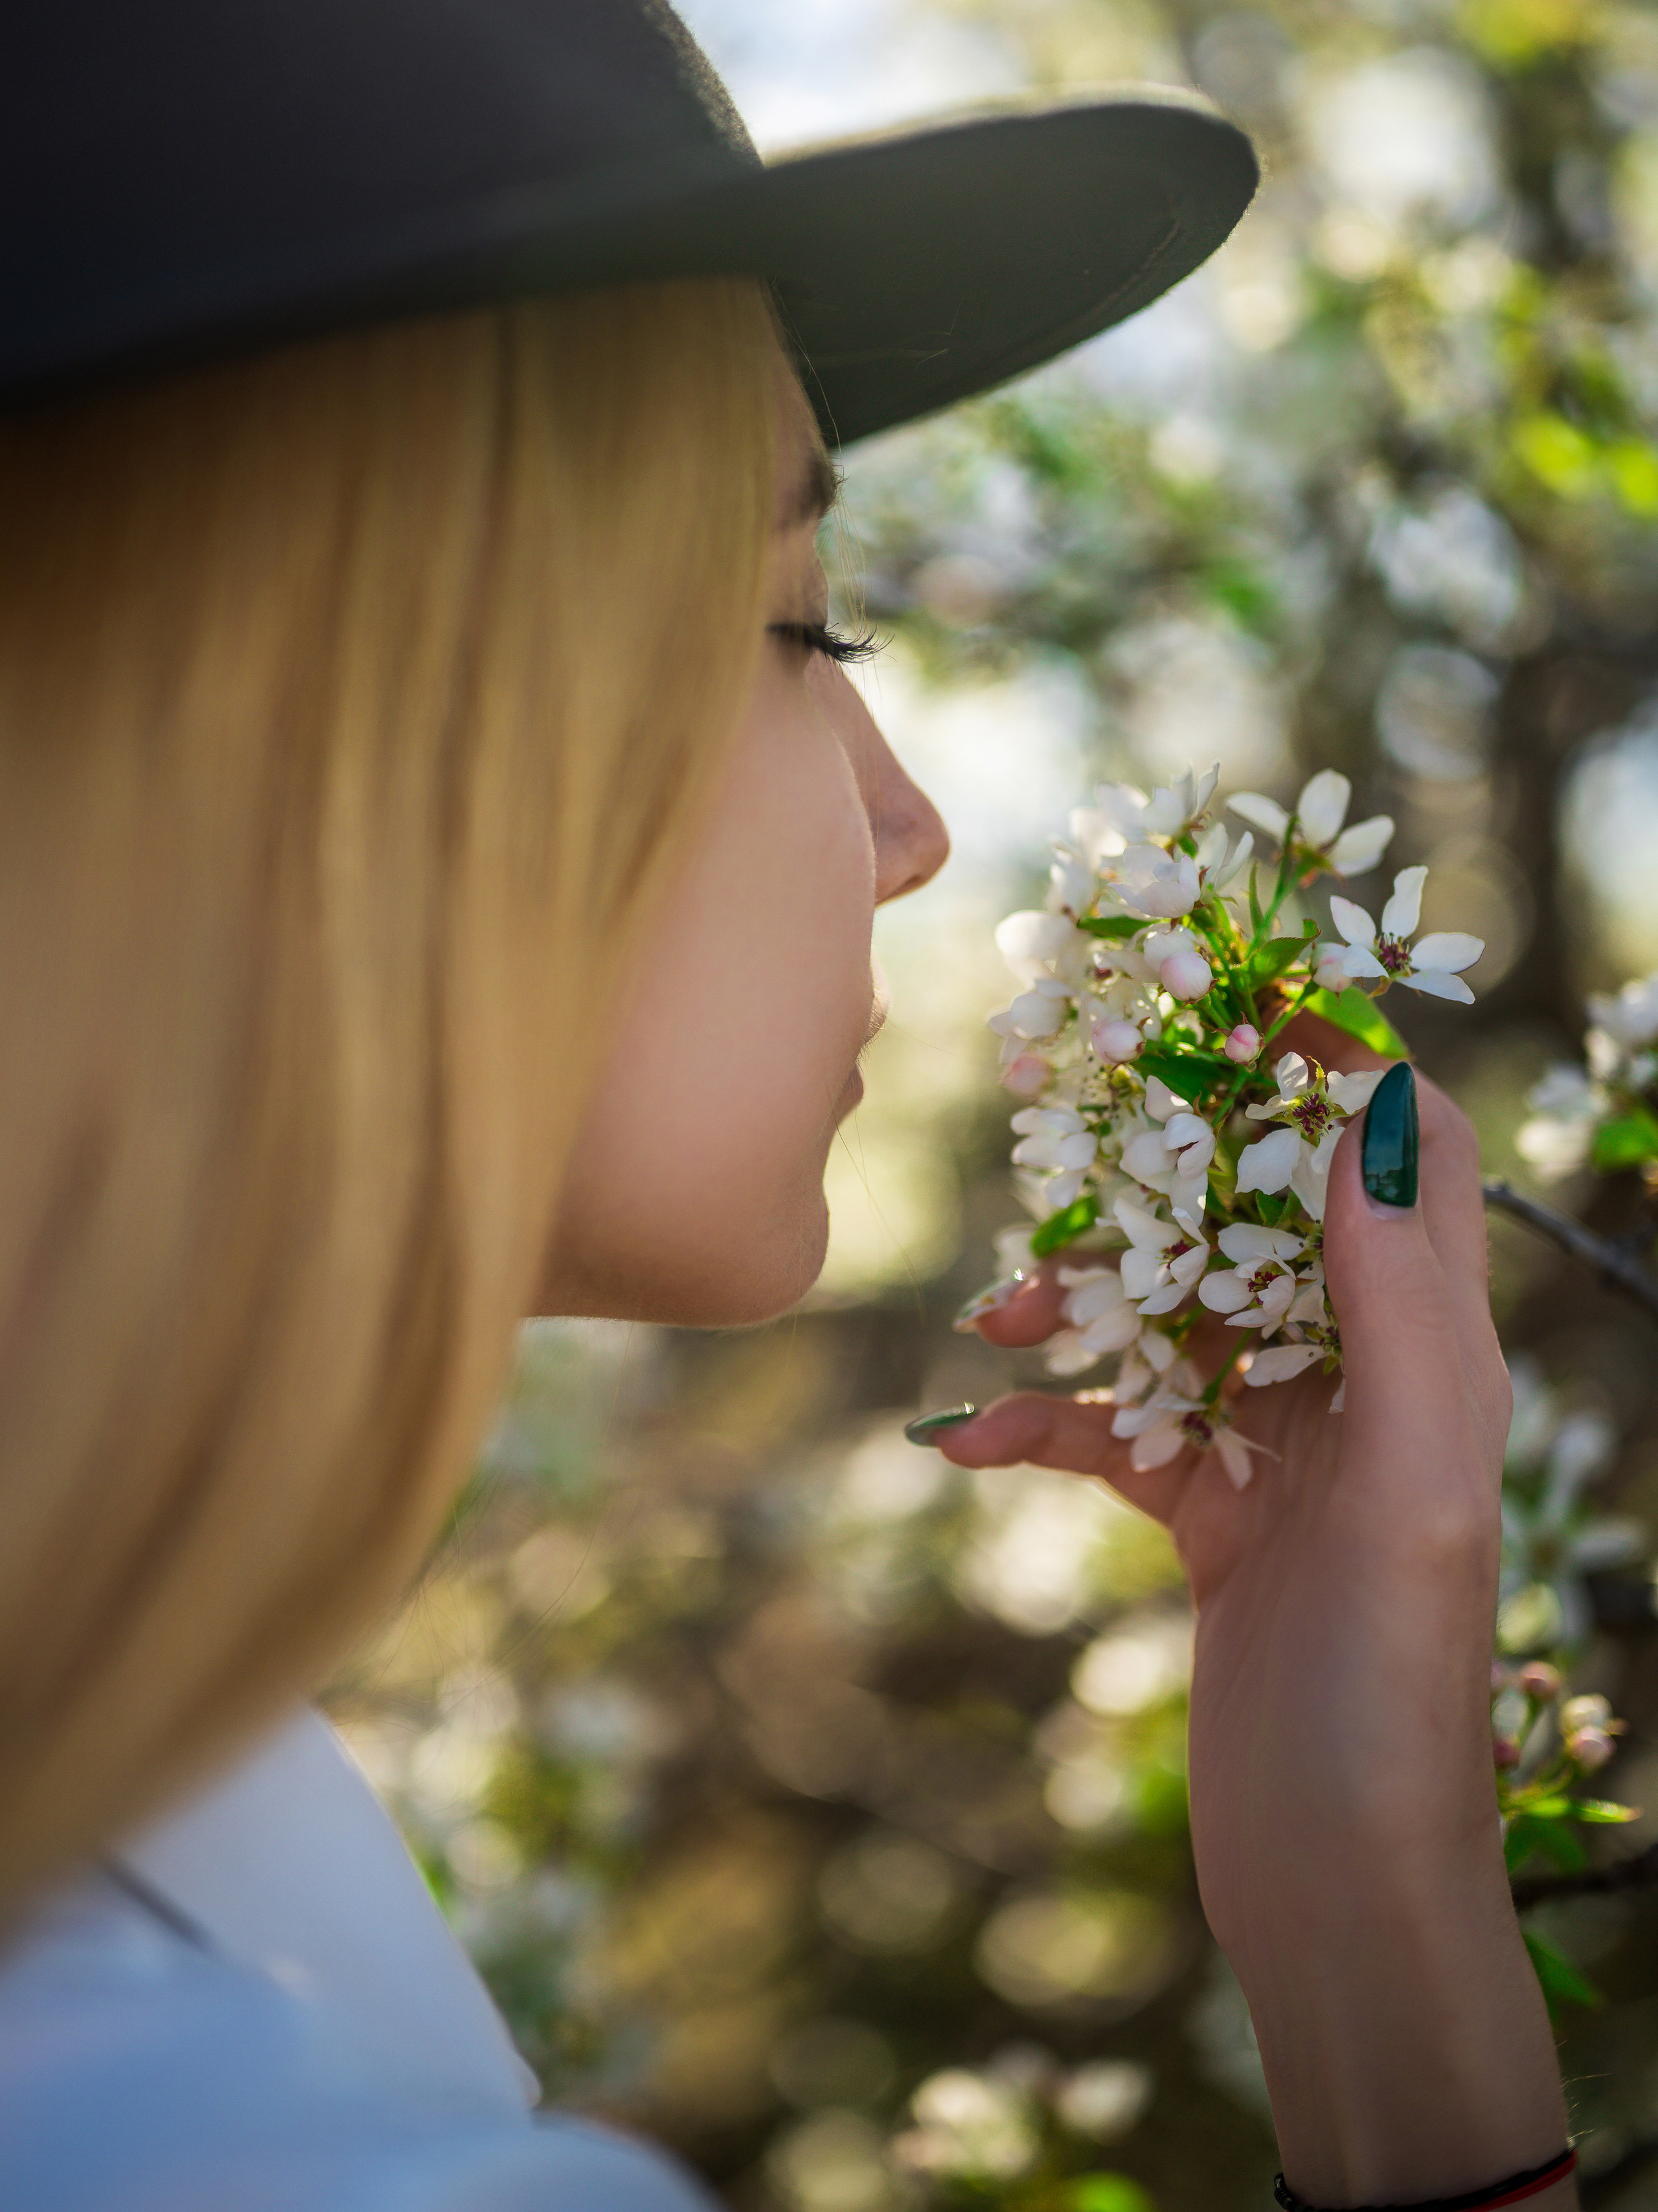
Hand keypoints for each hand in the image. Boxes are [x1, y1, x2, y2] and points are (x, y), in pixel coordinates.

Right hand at [929, 1024, 1575, 2206]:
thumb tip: (1376, 1114)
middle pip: (1261, 1223)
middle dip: (1165, 1178)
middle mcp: (1367, 1381)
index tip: (1234, 1001)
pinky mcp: (1211, 1516)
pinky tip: (971, 1438)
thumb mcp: (1416, 1487)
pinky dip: (1044, 1421)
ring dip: (1083, 1304)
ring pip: (1171, 1317)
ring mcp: (1282, 1448)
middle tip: (1062, 1134)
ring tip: (998, 1317)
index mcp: (1434, 1356)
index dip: (1338, 1069)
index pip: (1407, 1159)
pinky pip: (1114, 1429)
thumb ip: (1405, 1303)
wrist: (1335, 1885)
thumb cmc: (1393, 1694)